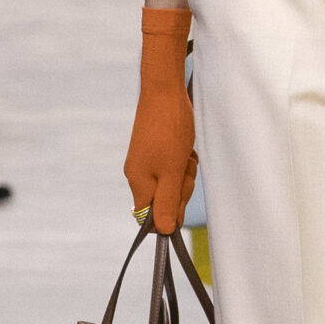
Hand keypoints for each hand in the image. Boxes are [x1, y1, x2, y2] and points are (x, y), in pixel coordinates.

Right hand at [123, 7, 197, 232]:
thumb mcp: (172, 172)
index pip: (149, 218)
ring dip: (185, 171)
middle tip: (185, 166)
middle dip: (181, 187)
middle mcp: (139, 174)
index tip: (181, 194)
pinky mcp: (156, 150)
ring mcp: (147, 161)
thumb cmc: (169, 130)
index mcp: (139, 183)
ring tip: (186, 153)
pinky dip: (184, 159)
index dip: (170, 213)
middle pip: (164, 200)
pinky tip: (186, 146)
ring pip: (172, 182)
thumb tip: (164, 232)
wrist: (165, 91)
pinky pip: (173, 166)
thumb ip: (168, 203)